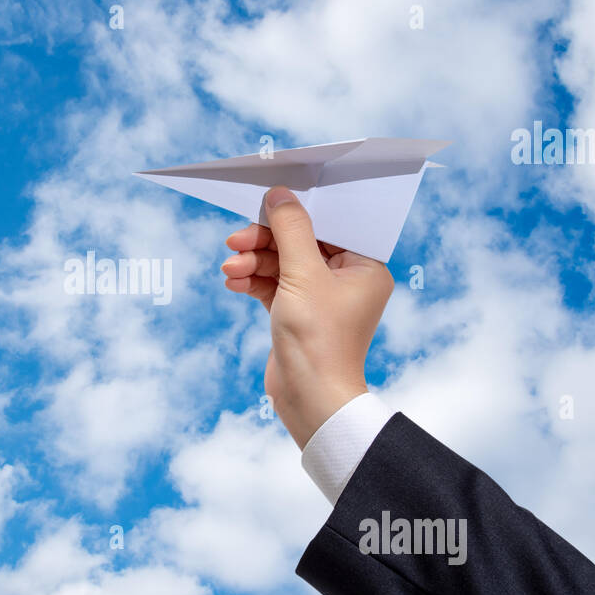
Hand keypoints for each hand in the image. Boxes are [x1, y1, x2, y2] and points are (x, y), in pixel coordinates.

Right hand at [221, 186, 393, 448]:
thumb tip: (280, 195)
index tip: (266, 205)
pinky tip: (234, 282)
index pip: (329, 225)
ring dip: (254, 263)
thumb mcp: (302, 275)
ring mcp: (321, 298)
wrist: (310, 399)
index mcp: (365, 266)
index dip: (296, 213)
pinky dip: (254, 282)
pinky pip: (275, 286)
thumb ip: (290, 230)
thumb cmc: (319, 339)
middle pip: (300, 243)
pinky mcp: (299, 314)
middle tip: (235, 241)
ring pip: (283, 264)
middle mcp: (347, 279)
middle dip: (265, 243)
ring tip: (229, 269)